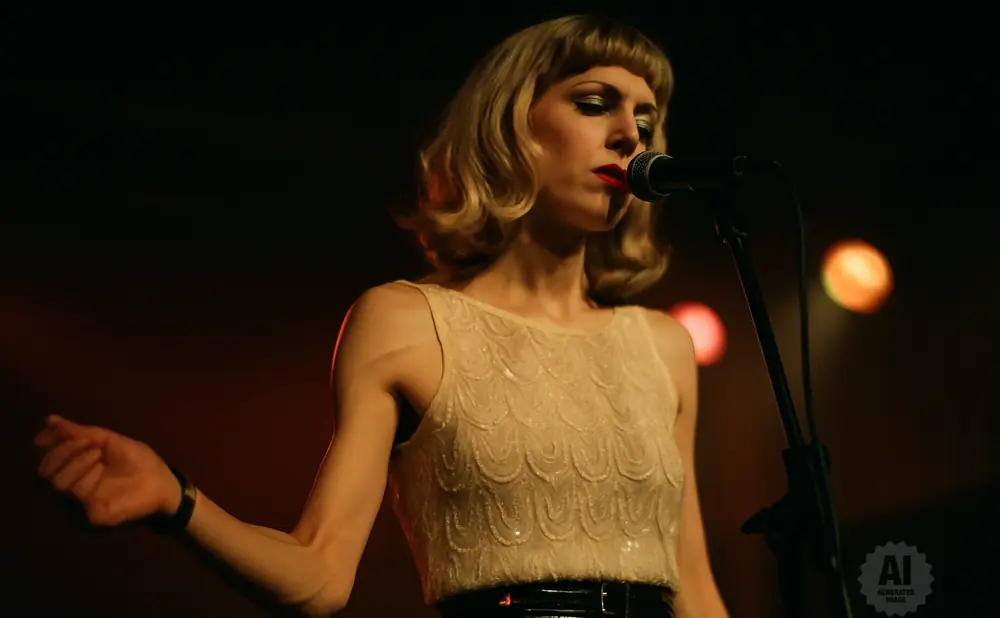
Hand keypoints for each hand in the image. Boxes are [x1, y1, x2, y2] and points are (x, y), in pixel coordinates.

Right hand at [34, 415, 181, 525]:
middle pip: (46, 471)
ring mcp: (83, 499)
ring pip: (58, 482)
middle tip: (84, 441)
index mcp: (80, 465)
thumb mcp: (111, 440)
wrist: (163, 480)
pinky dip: (83, 475)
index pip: (49, 457)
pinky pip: (75, 496)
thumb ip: (82, 432)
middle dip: (61, 451)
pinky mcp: (92, 513)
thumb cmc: (140, 460)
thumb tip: (50, 419)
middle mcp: (77, 482)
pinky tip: (98, 465)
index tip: (45, 436)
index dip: (47, 444)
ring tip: (96, 451)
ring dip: (75, 460)